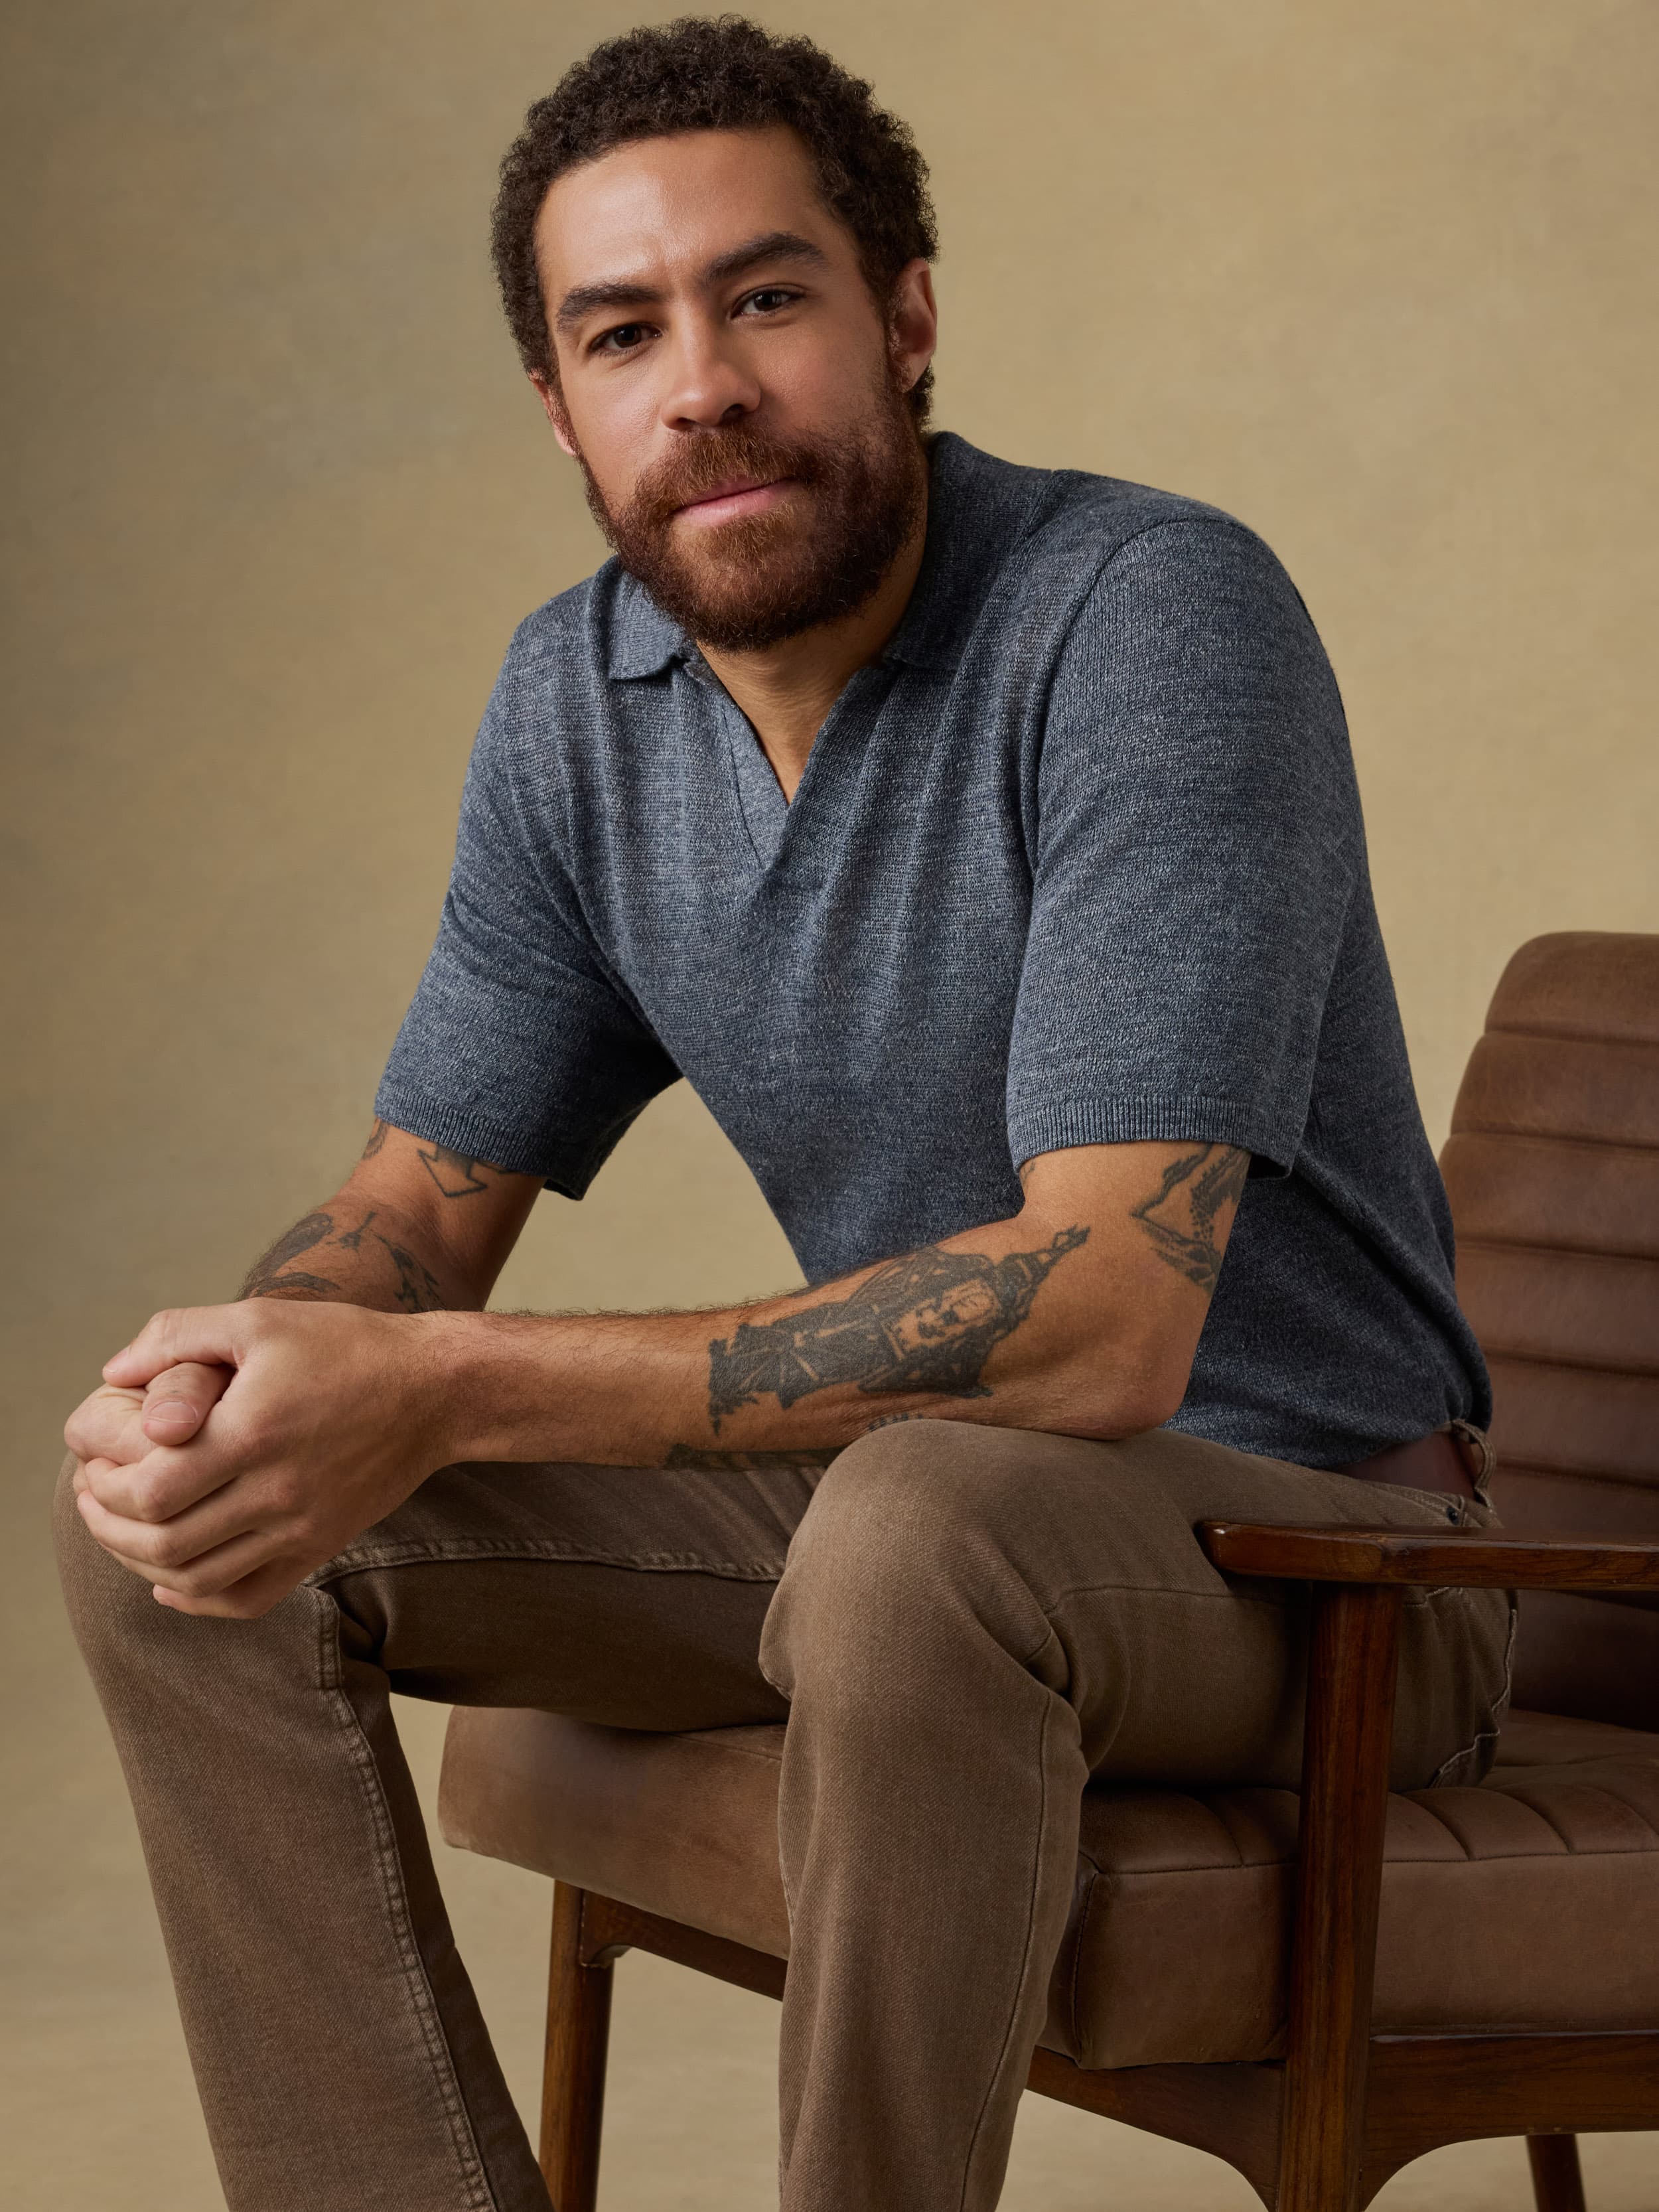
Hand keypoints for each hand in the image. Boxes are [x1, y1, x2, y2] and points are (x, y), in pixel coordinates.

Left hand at [72, 1302, 452, 1619]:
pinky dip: (197, 1600)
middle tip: (93, 1494)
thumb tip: (112, 1373)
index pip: (150, 1488)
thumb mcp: (260, 1319)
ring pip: (195, 1578)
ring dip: (139, 1561)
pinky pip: (247, 1598)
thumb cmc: (346, 1345)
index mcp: (252, 1431)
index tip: (91, 1459)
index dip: (104, 1483)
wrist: (435, 1390)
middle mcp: (275, 1490)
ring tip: (122, 1528)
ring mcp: (299, 1526)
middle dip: (108, 1522)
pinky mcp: (319, 1545)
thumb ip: (178, 1336)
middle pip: (162, 1541)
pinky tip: (170, 1582)